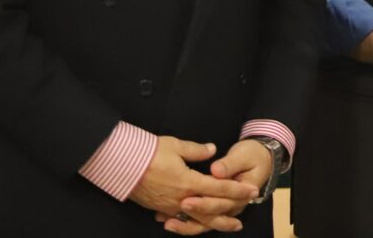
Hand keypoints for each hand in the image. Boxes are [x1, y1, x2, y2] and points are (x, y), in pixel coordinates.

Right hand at [128, 138, 256, 230]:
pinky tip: (200, 225)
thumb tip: (212, 150)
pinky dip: (193, 224)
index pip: (219, 188)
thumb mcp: (176, 146)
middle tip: (244, 219)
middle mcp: (181, 198)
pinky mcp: (160, 209)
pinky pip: (181, 220)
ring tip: (227, 226)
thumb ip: (197, 150)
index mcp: (189, 182)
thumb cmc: (148, 152)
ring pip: (196, 220)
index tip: (252, 191)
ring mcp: (170, 207)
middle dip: (229, 215)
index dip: (237, 190)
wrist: (121, 165)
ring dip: (213, 224)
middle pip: (211, 211)